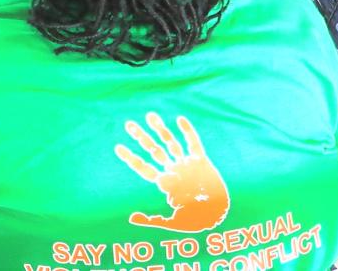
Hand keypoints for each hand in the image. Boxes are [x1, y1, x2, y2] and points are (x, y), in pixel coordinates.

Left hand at [114, 113, 229, 232]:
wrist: (219, 217)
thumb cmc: (196, 221)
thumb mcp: (172, 223)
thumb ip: (153, 220)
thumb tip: (132, 218)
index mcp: (165, 183)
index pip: (144, 168)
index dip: (131, 158)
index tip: (118, 147)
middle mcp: (174, 171)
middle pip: (154, 150)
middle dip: (142, 137)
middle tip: (128, 124)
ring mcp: (187, 165)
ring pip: (171, 143)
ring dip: (161, 130)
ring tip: (150, 115)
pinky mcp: (202, 163)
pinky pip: (194, 144)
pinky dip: (188, 132)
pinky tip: (180, 120)